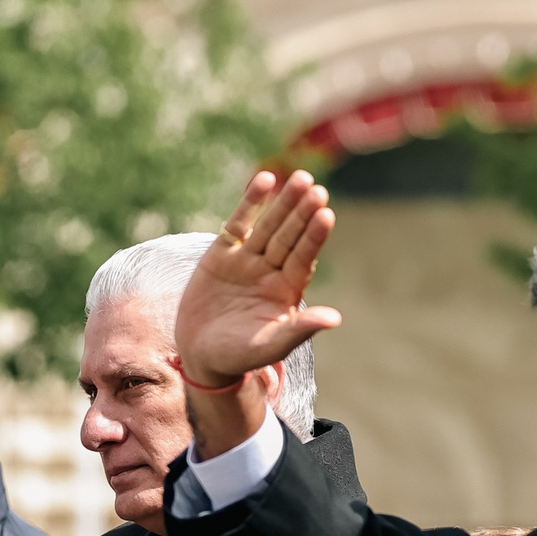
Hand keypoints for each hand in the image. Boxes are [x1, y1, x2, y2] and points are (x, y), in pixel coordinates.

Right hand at [174, 170, 341, 460]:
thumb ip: (299, 330)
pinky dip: (251, 202)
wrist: (201, 355)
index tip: (325, 214)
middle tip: (316, 188)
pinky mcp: (222, 254)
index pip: (303, 257)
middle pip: (289, 236)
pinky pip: (239, 224)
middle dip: (301, 213)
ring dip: (283, 203)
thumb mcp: (270, 346)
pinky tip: (265, 180)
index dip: (313, 237)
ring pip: (268, 225)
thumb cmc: (240, 356)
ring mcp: (247, 260)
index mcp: (287, 290)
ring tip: (299, 178)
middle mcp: (271, 270)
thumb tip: (335, 319)